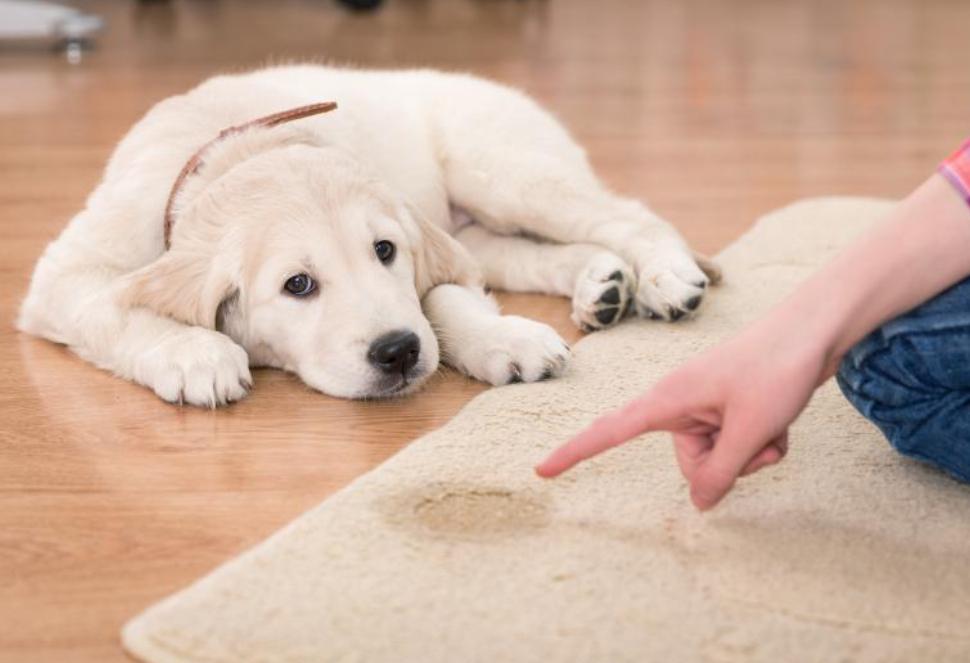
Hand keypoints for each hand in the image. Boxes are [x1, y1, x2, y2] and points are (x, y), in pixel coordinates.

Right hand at [535, 316, 831, 509]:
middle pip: (690, 463)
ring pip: (720, 458)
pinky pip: (738, 445)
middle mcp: (681, 403)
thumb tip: (699, 505)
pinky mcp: (729, 408)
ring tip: (773, 423)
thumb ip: (720, 473)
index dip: (575, 453)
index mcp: (668, 399)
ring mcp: (707, 406)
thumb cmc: (776, 368)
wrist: (815, 329)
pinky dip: (762, 442)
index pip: (609, 431)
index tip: (542, 470)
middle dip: (728, 464)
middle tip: (757, 436)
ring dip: (752, 453)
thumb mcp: (749, 430)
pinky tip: (781, 421)